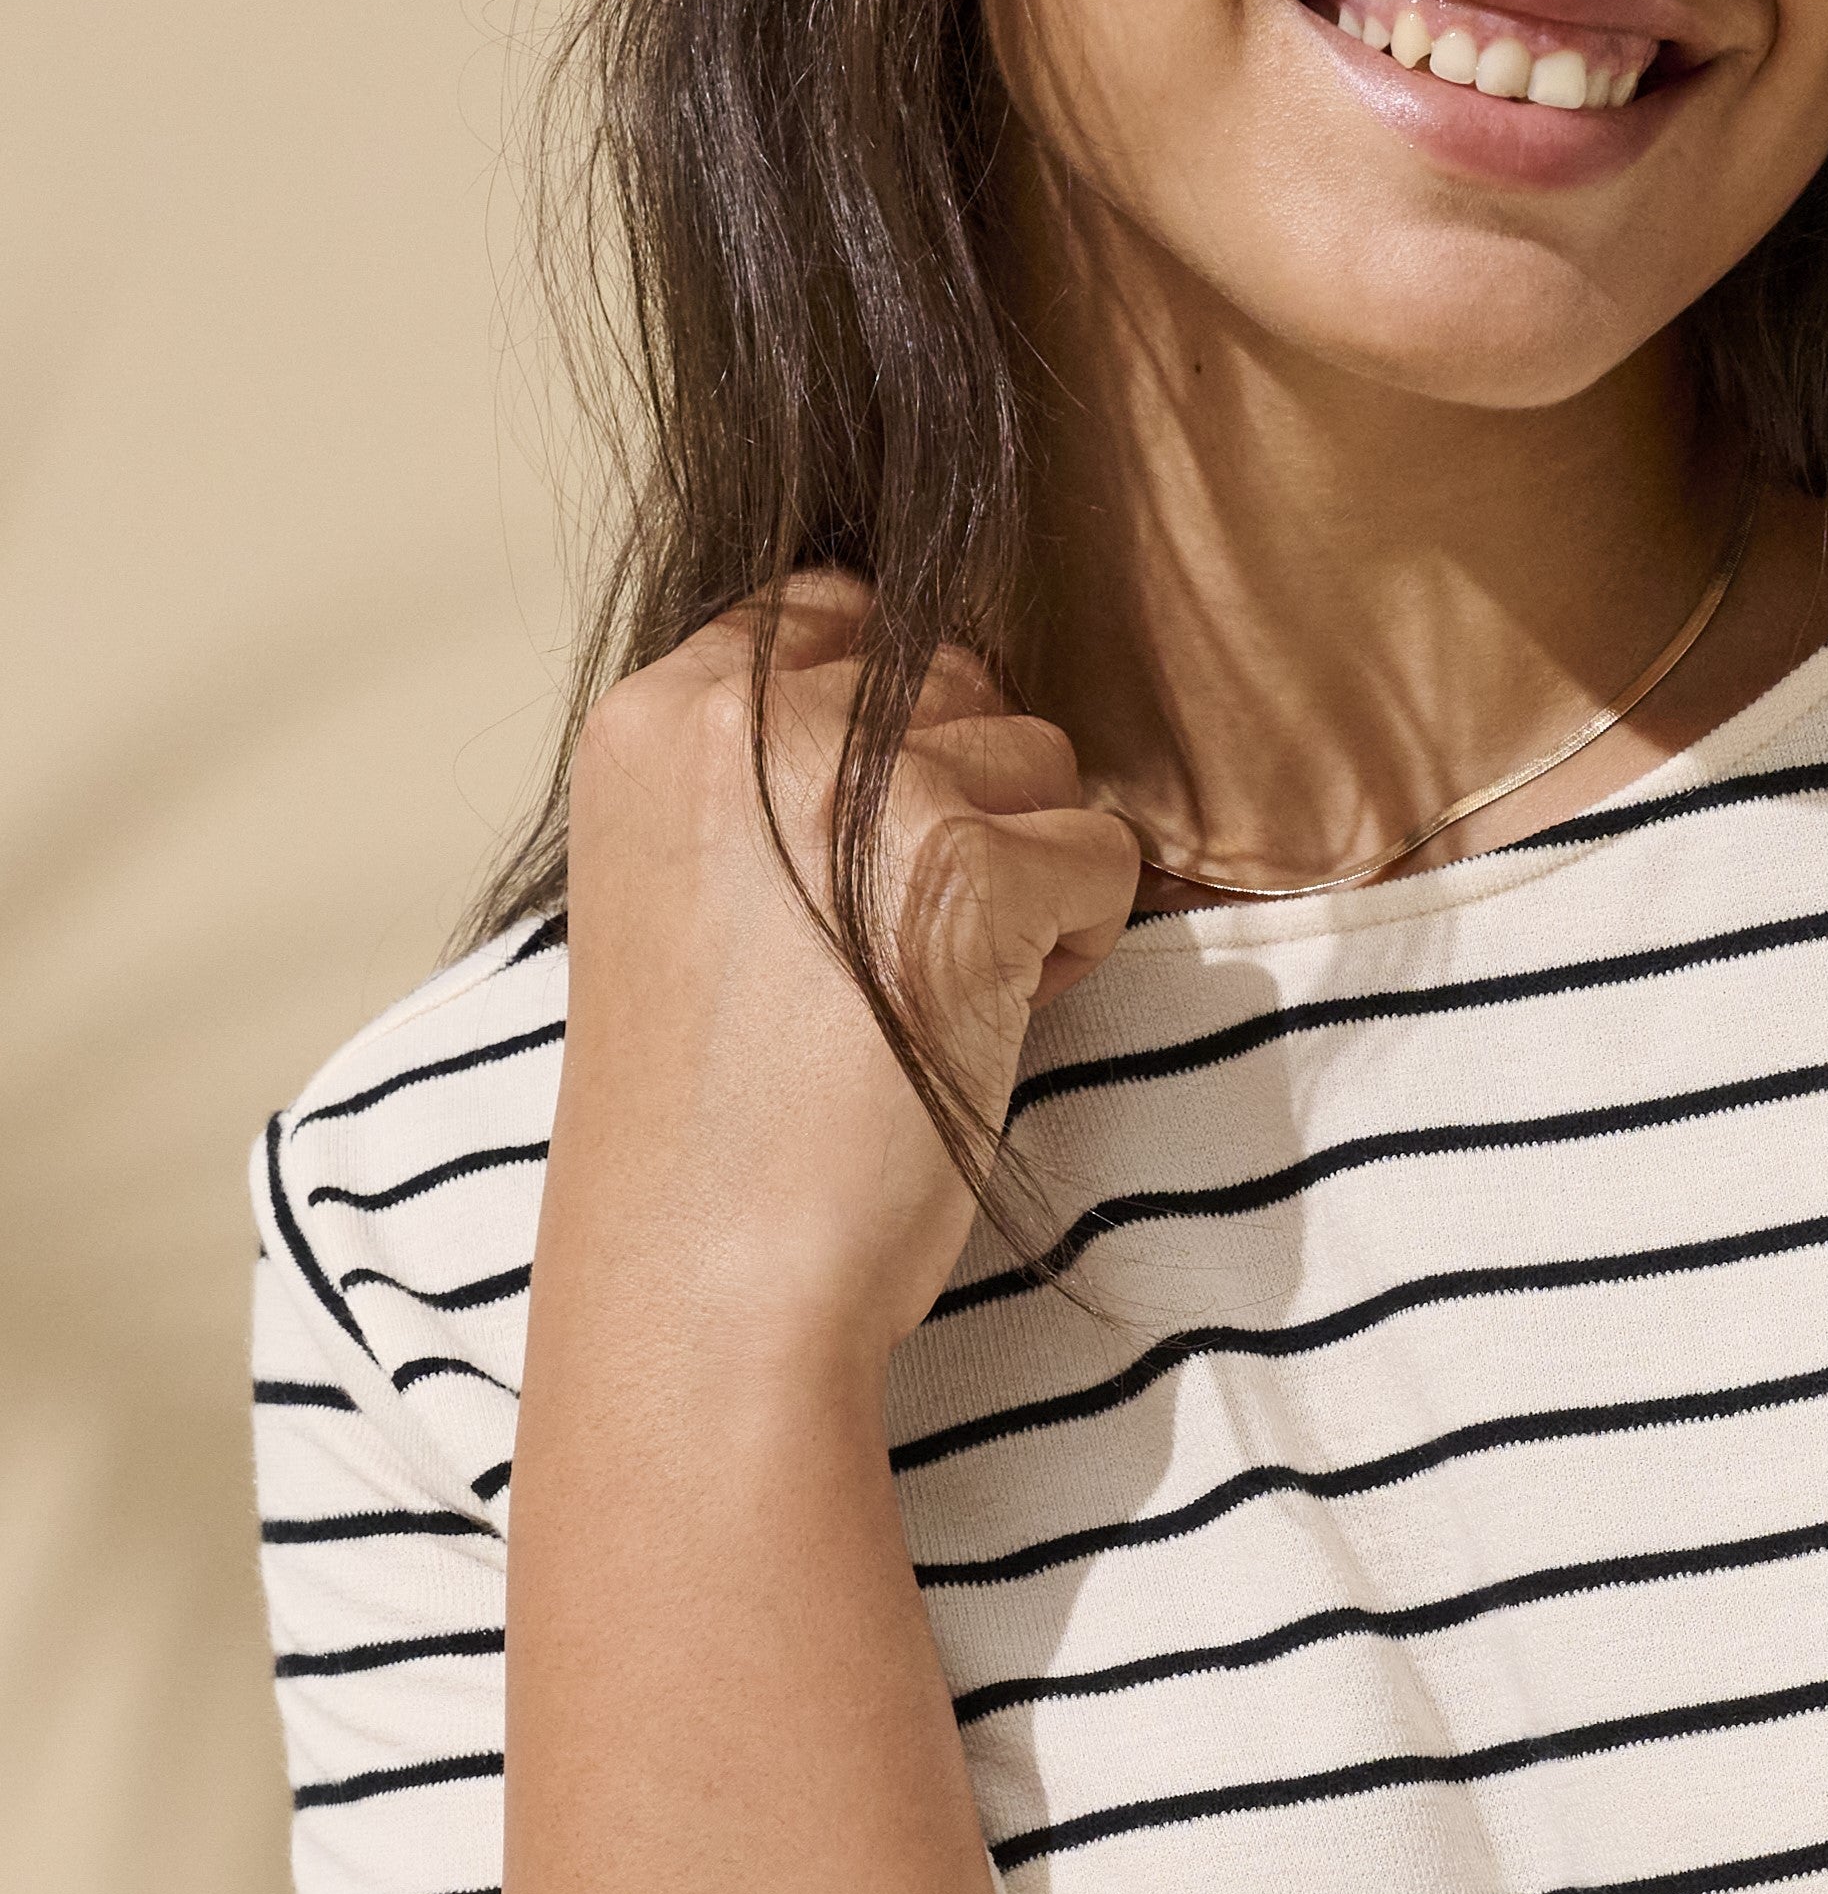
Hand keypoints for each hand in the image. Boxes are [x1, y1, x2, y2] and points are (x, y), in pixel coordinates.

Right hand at [549, 577, 1143, 1364]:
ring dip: (1026, 874)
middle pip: (955, 679)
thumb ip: (769, 775)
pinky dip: (1077, 944)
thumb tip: (943, 696)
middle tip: (885, 953)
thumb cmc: (710, 1117)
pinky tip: (980, 1024)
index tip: (862, 860)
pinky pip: (1106, 853)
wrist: (702, 1281)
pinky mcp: (970, 863)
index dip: (892, 729)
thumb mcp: (685, 886)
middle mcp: (745, 717)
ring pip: (1044, 759)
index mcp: (654, 715)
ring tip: (922, 994)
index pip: (834, 612)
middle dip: (967, 804)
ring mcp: (859, 782)